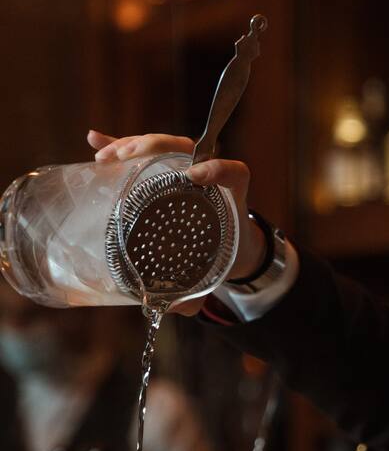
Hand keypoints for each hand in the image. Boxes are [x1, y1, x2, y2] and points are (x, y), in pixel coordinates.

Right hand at [86, 130, 267, 297]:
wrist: (230, 246)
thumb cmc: (223, 257)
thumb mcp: (215, 272)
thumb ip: (199, 291)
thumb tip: (176, 309)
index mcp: (230, 197)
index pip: (232, 172)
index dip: (217, 168)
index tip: (195, 175)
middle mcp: (207, 176)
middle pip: (184, 148)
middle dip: (153, 146)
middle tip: (124, 158)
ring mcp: (184, 170)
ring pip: (160, 147)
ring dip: (130, 144)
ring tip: (105, 157)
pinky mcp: (164, 171)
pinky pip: (141, 154)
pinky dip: (117, 145)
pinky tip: (94, 141)